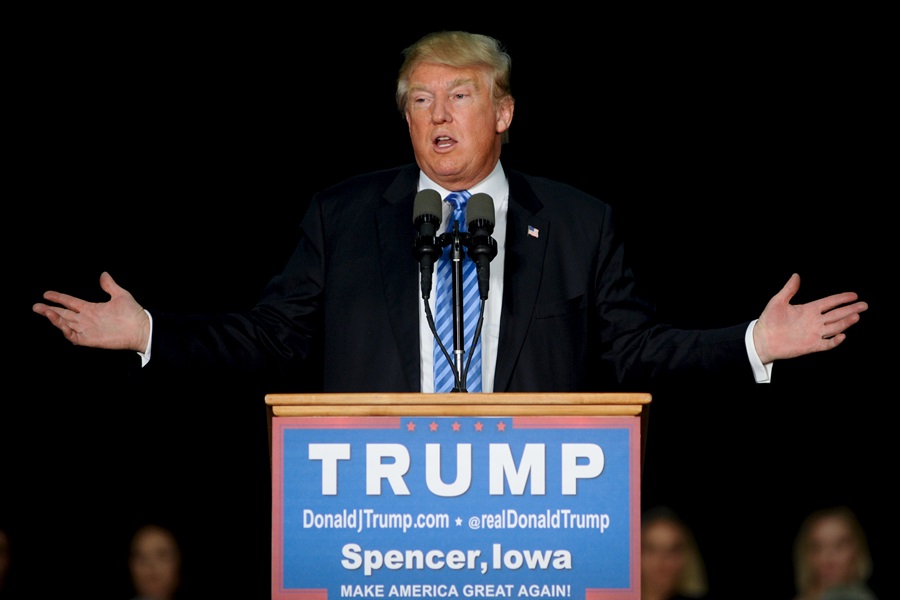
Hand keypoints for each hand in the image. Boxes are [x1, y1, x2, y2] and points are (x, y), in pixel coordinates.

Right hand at [32, 271, 150, 352]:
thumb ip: (110, 285)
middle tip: (36, 306)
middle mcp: (87, 319)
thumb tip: (104, 274)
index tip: (46, 293)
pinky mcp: (90, 340)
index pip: (70, 302)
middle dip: (49, 310)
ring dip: (54, 319)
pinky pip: (73, 336)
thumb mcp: (120, 295)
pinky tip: (61, 324)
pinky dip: (66, 331)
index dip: (58, 298)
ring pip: (65, 324)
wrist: (141, 328)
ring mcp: (88, 330)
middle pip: (63, 314)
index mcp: (91, 309)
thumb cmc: (133, 313)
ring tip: (44, 312)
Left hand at [752, 273, 867, 363]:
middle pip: (837, 314)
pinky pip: (827, 343)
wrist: (762, 340)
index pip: (830, 303)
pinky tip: (842, 335)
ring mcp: (814, 333)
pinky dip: (835, 340)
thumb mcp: (778, 302)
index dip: (841, 299)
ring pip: (835, 327)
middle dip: (851, 309)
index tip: (854, 295)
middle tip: (864, 305)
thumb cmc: (768, 320)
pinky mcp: (811, 345)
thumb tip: (796, 275)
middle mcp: (814, 321)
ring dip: (846, 322)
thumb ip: (789, 289)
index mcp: (808, 310)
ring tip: (856, 316)